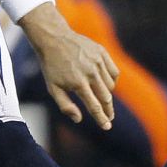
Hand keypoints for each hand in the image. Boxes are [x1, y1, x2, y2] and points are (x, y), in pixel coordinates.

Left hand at [19, 4, 119, 129]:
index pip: (94, 106)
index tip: (106, 127)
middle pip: (106, 98)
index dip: (101, 119)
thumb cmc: (52, 66)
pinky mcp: (102, 53)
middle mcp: (90, 72)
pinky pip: (114, 72)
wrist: (54, 39)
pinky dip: (111, 80)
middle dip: (108, 111)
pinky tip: (105, 84)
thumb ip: (65, 105)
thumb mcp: (53, 88)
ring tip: (101, 98)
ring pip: (110, 86)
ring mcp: (98, 62)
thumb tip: (79, 119)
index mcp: (78, 83)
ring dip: (107, 95)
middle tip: (109, 118)